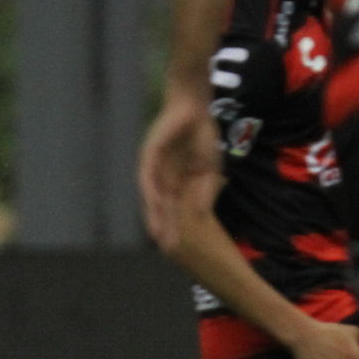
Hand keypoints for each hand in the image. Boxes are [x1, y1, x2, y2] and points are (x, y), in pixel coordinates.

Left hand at [139, 94, 220, 251]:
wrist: (194, 109)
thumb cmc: (202, 136)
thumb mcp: (209, 169)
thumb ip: (206, 191)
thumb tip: (203, 214)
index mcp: (177, 181)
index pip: (176, 209)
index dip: (179, 226)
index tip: (183, 247)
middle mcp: (162, 178)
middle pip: (162, 207)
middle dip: (166, 227)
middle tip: (168, 249)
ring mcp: (154, 168)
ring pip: (153, 197)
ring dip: (155, 215)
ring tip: (158, 234)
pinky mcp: (149, 156)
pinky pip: (149, 177)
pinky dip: (153, 192)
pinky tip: (158, 205)